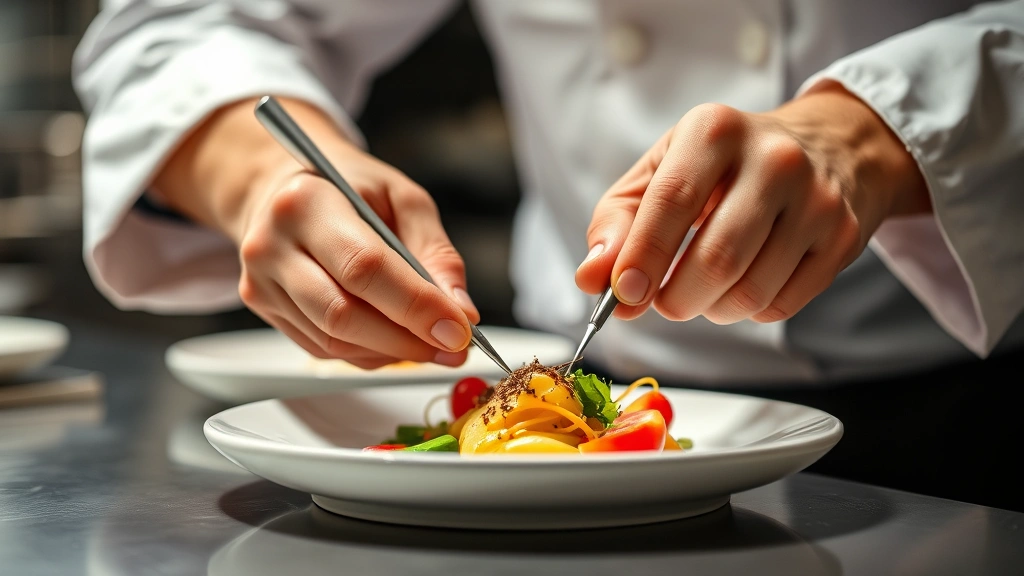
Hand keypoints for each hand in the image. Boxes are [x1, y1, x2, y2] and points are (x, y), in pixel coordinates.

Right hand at [156, 98, 478, 368]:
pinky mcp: (264, 308)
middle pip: (343, 315)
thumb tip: (461, 312)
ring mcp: (261, 282)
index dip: (416, 306)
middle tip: (454, 348)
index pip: (365, 268)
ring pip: (333, 341)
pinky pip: (323, 349)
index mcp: (306, 202)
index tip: (460, 330)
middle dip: (407, 340)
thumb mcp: (404, 199)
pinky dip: (368, 352)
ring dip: (391, 352)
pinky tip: (393, 338)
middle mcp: (272, 245)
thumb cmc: (350, 188)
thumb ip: (436, 253)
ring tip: (431, 343)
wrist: (284, 185)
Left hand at [576, 83, 929, 323]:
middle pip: (717, 258)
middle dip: (676, 298)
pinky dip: (748, 311)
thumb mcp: (661, 171)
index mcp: (715, 130)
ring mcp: (817, 199)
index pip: (673, 201)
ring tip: (704, 288)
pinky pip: (782, 305)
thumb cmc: (724, 166)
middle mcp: (774, 159)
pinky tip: (745, 282)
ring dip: (711, 309)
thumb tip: (592, 278)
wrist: (828, 147)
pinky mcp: (843, 238)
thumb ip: (616, 223)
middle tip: (663, 301)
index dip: (644, 256)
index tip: (623, 295)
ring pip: (750, 291)